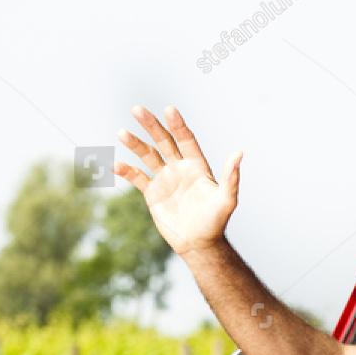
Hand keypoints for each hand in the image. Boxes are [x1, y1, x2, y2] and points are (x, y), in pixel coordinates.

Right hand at [114, 105, 241, 257]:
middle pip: (163, 141)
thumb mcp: (226, 200)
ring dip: (135, 144)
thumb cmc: (215, 223)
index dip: (177, 125)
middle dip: (151, 126)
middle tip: (137, 109)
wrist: (198, 245)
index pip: (185, 140)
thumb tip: (239, 153)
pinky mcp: (152, 194)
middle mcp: (179, 168)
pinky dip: (126, 171)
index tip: (169, 109)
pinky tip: (116, 164)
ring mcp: (165, 180)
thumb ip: (230, 177)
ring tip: (122, 133)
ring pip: (148, 156)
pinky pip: (137, 178)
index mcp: (197, 166)